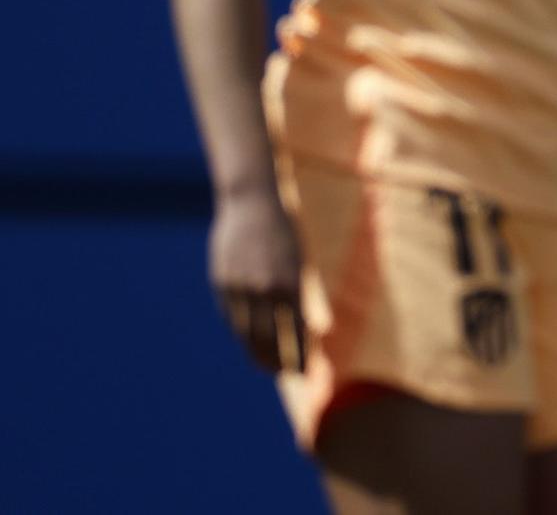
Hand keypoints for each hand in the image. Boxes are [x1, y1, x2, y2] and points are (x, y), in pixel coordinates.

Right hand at [210, 188, 304, 373]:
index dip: (301, 356)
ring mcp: (240, 287)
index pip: (297, 332)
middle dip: (279, 360)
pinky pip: (233, 317)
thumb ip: (303, 297)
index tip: (307, 373)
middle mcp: (264, 288)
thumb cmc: (287, 234)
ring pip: (247, 333)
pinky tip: (251, 342)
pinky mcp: (222, 283)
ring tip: (269, 366)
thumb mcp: (301, 263)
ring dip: (258, 353)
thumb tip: (315, 331)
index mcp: (292, 282)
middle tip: (288, 374)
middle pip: (269, 339)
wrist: (253, 202)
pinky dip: (242, 332)